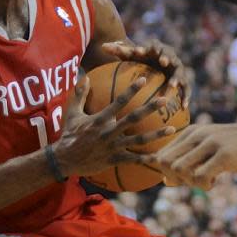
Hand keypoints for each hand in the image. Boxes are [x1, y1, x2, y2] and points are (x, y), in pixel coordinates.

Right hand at [52, 77, 174, 178]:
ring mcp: (113, 146)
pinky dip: (147, 159)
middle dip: (150, 108)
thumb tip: (84, 77)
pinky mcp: (115, 159)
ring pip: (139, 139)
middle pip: (134, 117)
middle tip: (165, 100)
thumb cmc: (69, 135)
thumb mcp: (72, 113)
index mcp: (101, 118)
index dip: (132, 89)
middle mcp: (109, 131)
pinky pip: (134, 159)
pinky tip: (160, 158)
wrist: (64, 159)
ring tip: (172, 129)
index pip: (120, 100)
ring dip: (156, 134)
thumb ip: (80, 95)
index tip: (144, 79)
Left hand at [100, 39, 189, 109]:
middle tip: (162, 62)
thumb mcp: (130, 55)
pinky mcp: (183, 80)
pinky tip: (183, 106)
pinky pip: (186, 88)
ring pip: (179, 73)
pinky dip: (186, 96)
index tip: (139, 51)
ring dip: (176, 79)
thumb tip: (103, 46)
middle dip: (166, 58)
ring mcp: (177, 68)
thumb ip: (119, 50)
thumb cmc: (141, 58)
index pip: (152, 45)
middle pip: (169, 55)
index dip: (147, 47)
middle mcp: (168, 56)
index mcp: (155, 49)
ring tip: (171, 86)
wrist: (158, 62)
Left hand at [152, 121, 236, 189]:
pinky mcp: (225, 155)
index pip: (161, 156)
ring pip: (178, 169)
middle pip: (164, 163)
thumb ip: (188, 162)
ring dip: (189, 182)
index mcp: (191, 133)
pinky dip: (203, 185)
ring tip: (207, 180)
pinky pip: (200, 176)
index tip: (187, 176)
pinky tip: (216, 181)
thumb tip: (165, 182)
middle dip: (175, 178)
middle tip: (195, 180)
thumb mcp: (209, 150)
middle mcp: (196, 135)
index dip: (169, 172)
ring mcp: (210, 144)